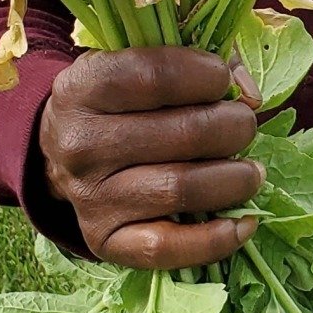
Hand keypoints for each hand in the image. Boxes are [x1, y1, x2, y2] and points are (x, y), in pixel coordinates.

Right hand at [39, 47, 262, 268]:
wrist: (62, 158)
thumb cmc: (117, 103)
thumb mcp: (138, 64)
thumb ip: (196, 63)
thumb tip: (250, 93)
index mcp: (82, 88)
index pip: (156, 76)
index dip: (207, 75)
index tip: (223, 79)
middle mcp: (81, 144)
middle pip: (184, 134)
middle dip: (234, 127)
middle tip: (244, 126)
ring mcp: (91, 197)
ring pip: (182, 189)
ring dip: (236, 180)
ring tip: (251, 172)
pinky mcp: (105, 240)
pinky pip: (167, 248)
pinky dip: (217, 239)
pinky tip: (244, 222)